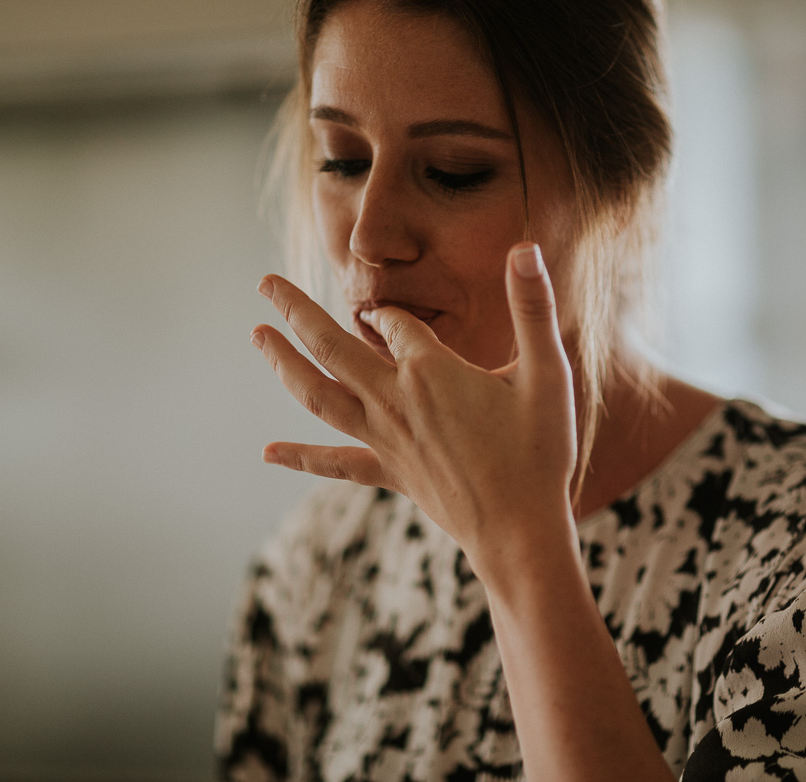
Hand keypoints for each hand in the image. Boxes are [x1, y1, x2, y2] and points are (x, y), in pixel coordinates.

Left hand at [250, 243, 577, 575]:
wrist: (520, 530)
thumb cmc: (540, 452)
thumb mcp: (548, 373)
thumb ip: (534, 308)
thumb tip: (526, 248)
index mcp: (431, 370)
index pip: (394, 321)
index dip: (392, 312)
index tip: (396, 314)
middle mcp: (396, 400)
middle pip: (332, 345)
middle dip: (296, 310)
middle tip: (265, 282)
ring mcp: (386, 439)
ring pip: (319, 394)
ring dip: (283, 363)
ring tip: (257, 336)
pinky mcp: (389, 473)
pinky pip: (335, 463)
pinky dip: (300, 456)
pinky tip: (268, 452)